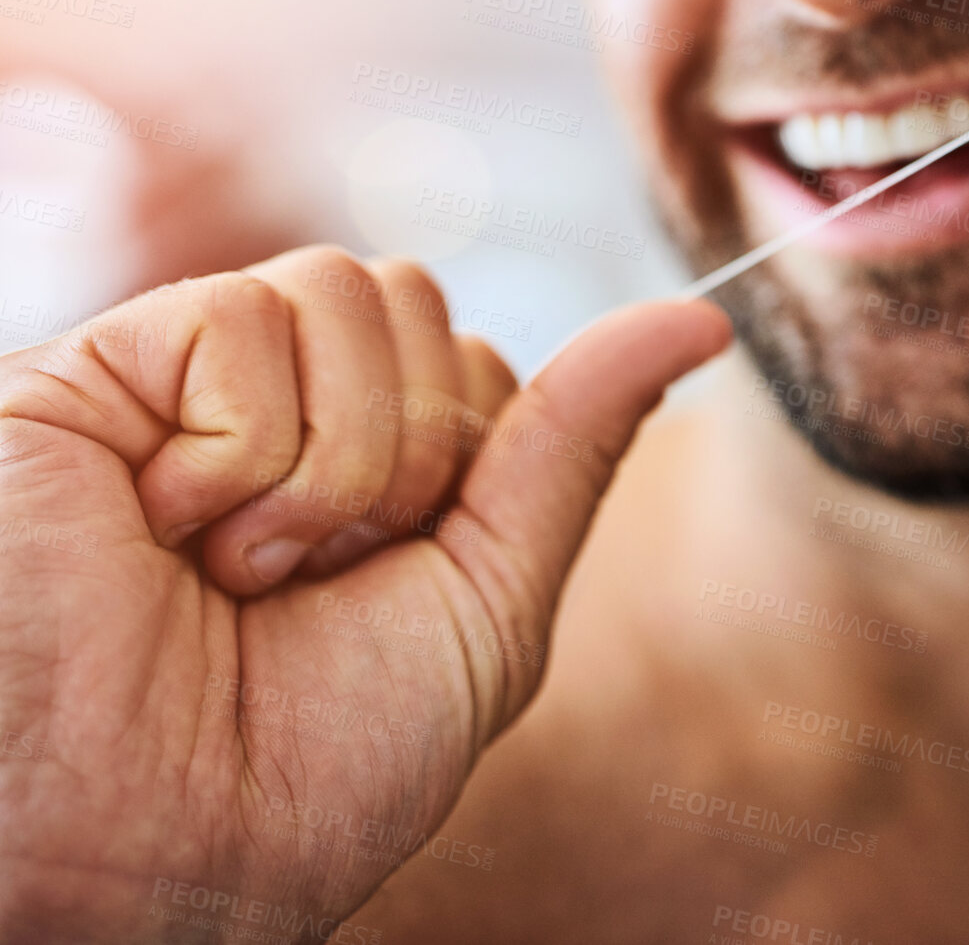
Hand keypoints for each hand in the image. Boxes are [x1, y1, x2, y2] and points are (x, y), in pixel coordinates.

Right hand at [0, 248, 728, 941]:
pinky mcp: (93, 375)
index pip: (484, 368)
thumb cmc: (308, 769)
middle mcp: (275, 414)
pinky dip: (235, 452)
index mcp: (367, 472)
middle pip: (424, 309)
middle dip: (413, 462)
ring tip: (237, 568)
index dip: (472, 470)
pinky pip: (242, 315)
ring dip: (332, 467)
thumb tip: (697, 319)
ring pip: (349, 292)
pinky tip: (165, 530)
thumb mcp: (488, 604)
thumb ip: (575, 447)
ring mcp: (181, 386)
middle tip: (315, 579)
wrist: (146, 855)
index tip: (397, 579)